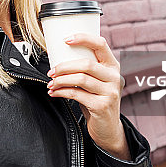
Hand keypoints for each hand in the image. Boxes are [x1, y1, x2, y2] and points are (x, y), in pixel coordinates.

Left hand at [46, 34, 130, 160]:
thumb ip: (85, 69)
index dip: (83, 39)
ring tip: (51, 83)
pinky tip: (55, 93)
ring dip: (61, 80)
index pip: (100, 44)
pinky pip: (77, 94)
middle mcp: (114, 77)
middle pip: (86, 64)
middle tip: (51, 72)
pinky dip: (61, 92)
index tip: (65, 39)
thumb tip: (58, 59)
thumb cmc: (97, 100)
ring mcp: (110, 92)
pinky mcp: (102, 106)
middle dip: (64, 66)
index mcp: (112, 66)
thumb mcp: (96, 81)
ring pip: (80, 79)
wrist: (108, 128)